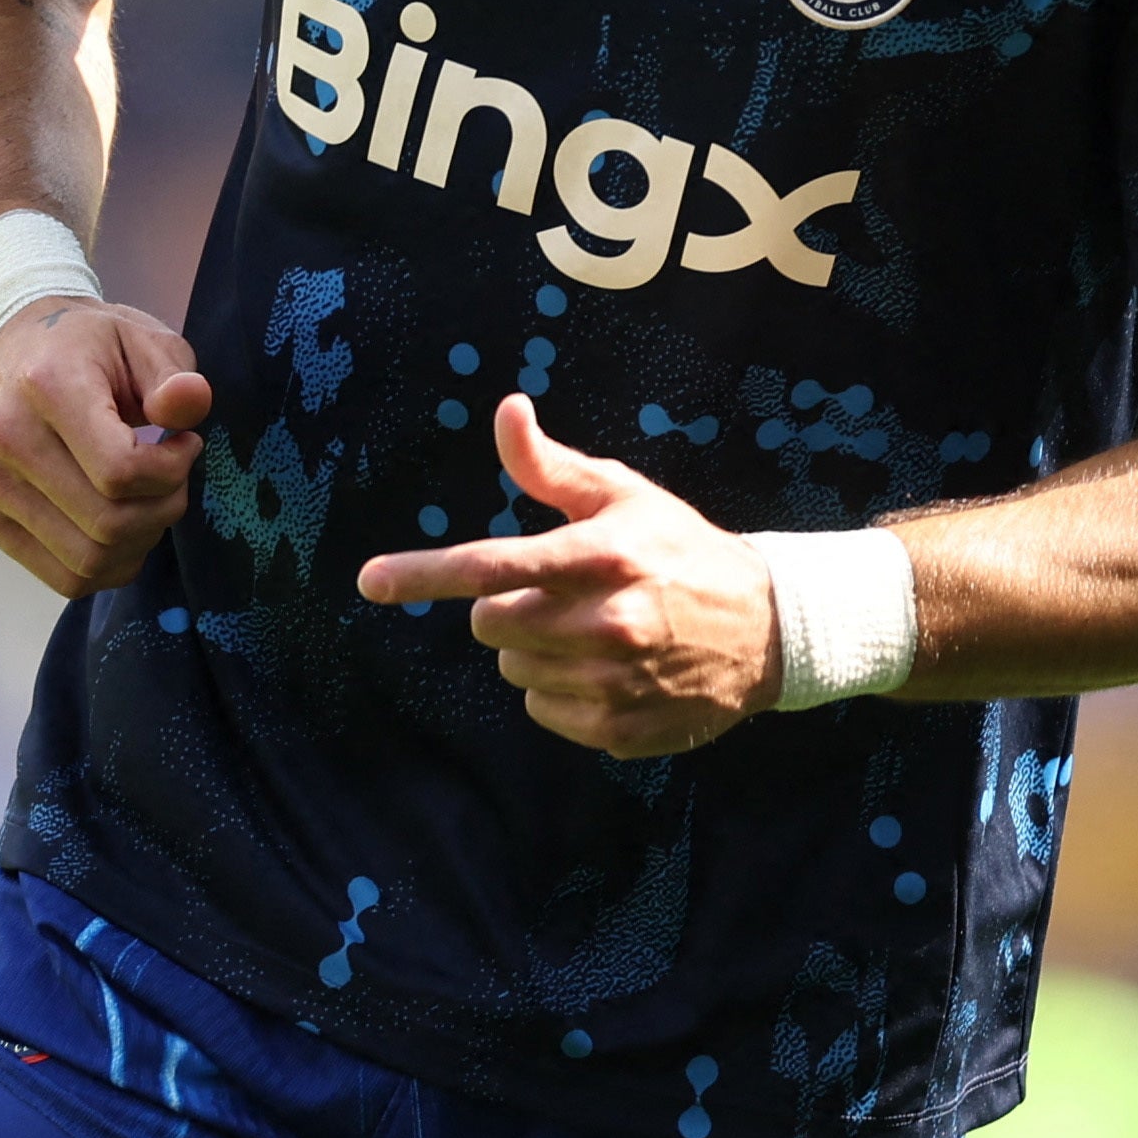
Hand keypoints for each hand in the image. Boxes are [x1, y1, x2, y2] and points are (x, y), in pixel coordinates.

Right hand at [0, 297, 212, 598]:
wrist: (14, 347)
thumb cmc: (90, 345)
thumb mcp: (144, 338)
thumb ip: (174, 376)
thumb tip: (189, 406)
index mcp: (47, 386)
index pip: (120, 470)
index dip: (172, 470)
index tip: (185, 442)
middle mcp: (7, 441)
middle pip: (107, 523)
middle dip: (164, 508)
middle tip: (174, 475)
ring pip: (87, 561)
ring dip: (140, 541)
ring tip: (149, 499)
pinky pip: (64, 576)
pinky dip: (109, 565)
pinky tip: (125, 526)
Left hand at [356, 394, 780, 756]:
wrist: (768, 628)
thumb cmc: (681, 549)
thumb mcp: (624, 495)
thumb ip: (551, 465)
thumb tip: (506, 409)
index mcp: (602, 555)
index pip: (492, 566)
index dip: (424, 573)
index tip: (369, 581)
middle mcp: (606, 621)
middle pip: (490, 624)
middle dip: (506, 609)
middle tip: (557, 595)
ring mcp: (613, 681)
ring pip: (515, 670)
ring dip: (534, 650)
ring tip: (591, 631)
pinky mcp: (619, 728)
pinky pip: (544, 712)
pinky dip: (561, 691)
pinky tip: (607, 669)